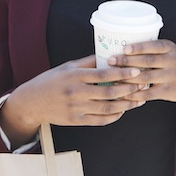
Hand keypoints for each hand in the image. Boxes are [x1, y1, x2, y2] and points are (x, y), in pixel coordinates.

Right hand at [0, 55, 144, 146]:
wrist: (32, 102)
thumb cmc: (50, 80)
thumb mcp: (67, 67)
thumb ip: (88, 62)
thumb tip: (110, 54)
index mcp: (74, 76)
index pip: (103, 74)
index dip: (122, 72)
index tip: (137, 70)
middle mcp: (76, 93)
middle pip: (109, 92)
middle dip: (129, 89)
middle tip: (143, 84)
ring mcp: (77, 109)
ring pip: (108, 108)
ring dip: (127, 104)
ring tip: (139, 99)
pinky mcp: (77, 121)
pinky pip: (101, 120)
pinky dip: (115, 116)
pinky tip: (123, 110)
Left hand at [108, 40, 175, 116]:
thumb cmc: (175, 63)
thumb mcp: (169, 51)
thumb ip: (151, 50)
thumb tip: (120, 49)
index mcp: (169, 48)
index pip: (153, 46)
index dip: (138, 47)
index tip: (123, 48)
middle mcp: (172, 61)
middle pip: (147, 61)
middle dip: (127, 61)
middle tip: (110, 60)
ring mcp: (171, 77)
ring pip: (146, 78)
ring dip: (127, 78)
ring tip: (112, 77)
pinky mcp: (169, 91)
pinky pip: (149, 93)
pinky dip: (135, 94)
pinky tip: (123, 93)